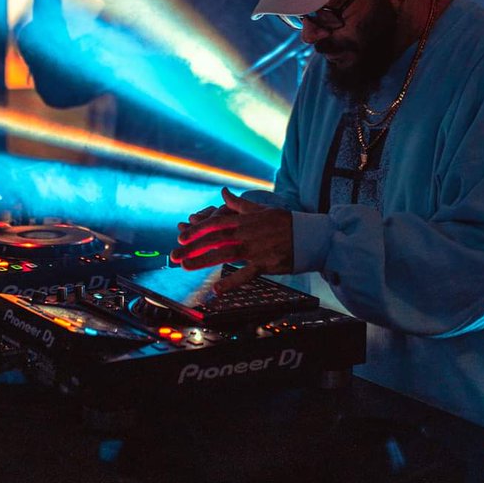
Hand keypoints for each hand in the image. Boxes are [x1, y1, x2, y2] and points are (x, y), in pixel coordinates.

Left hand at [170, 187, 292, 293]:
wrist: (309, 235)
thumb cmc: (284, 221)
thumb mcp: (260, 209)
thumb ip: (238, 204)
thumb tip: (223, 193)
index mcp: (243, 220)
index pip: (214, 223)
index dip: (196, 230)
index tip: (181, 236)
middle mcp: (246, 233)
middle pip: (214, 239)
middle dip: (192, 247)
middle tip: (174, 255)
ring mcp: (254, 249)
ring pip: (224, 254)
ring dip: (203, 260)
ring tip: (185, 267)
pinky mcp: (264, 264)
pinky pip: (246, 274)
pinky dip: (232, 282)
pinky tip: (217, 289)